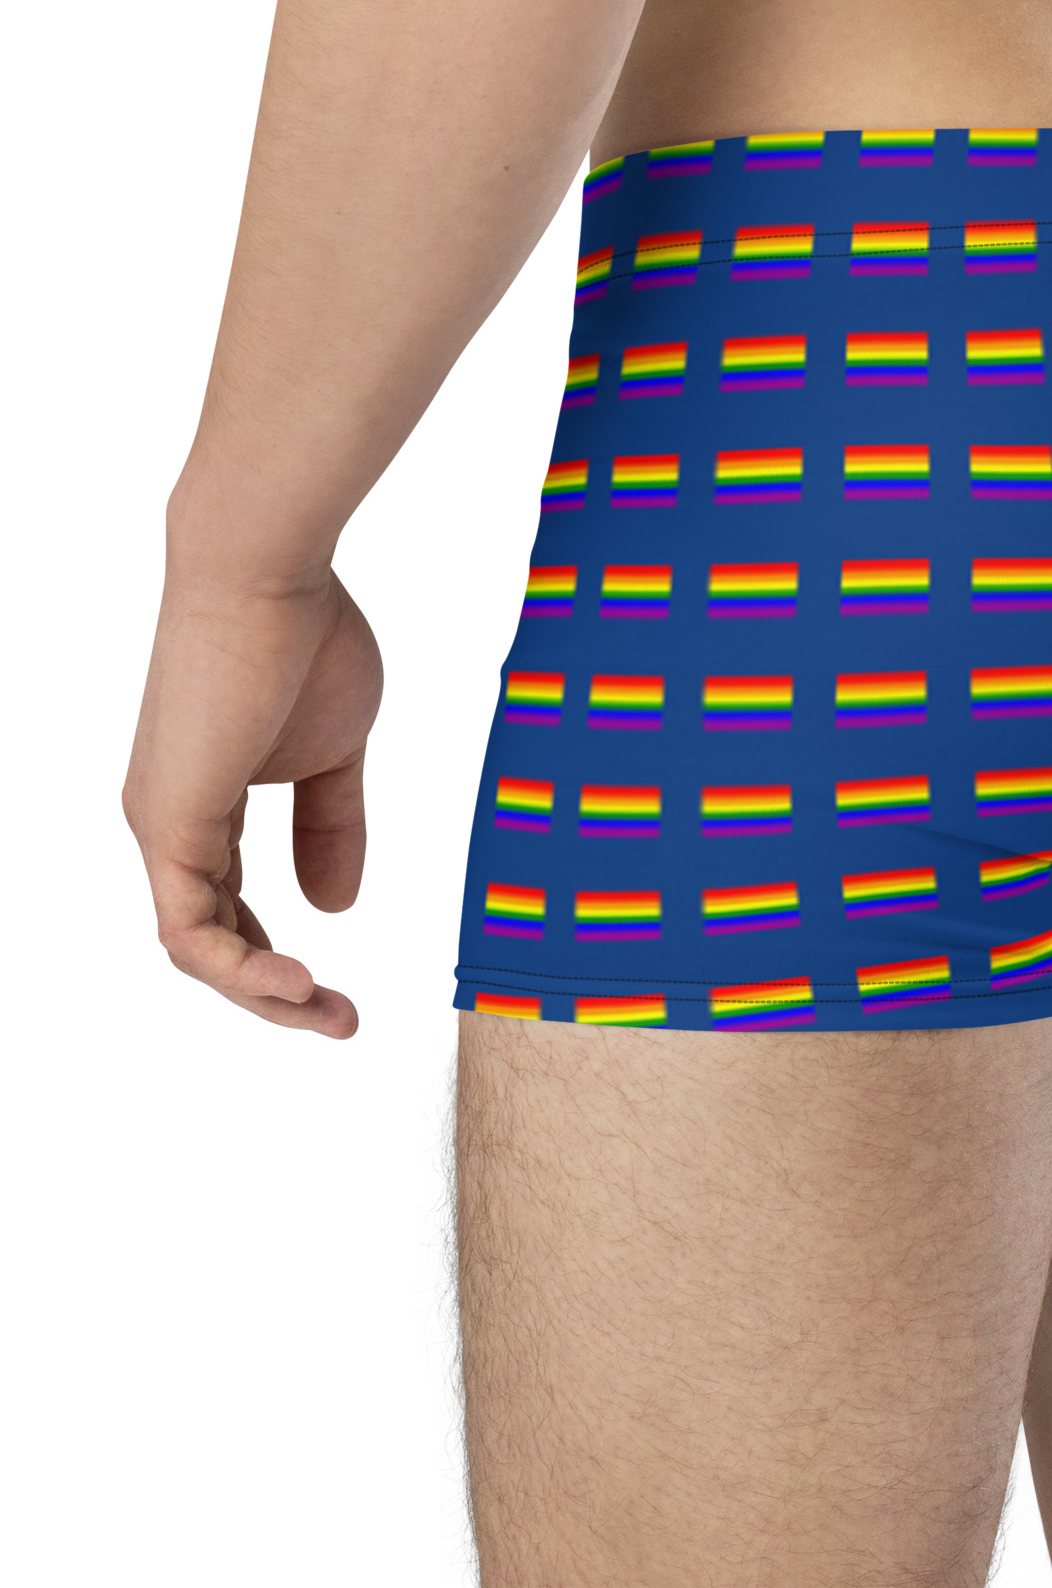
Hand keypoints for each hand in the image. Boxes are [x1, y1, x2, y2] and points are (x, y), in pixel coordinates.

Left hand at [125, 568, 383, 1035]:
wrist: (266, 574)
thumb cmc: (305, 641)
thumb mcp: (336, 753)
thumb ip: (332, 825)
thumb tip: (336, 905)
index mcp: (206, 805)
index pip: (229, 906)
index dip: (280, 956)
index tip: (340, 986)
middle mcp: (171, 823)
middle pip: (211, 942)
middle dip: (278, 994)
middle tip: (344, 1021)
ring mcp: (163, 825)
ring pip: (197, 950)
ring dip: (263, 996)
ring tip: (330, 1015)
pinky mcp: (169, 821)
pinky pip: (191, 929)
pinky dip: (242, 968)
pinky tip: (298, 978)